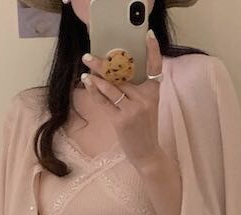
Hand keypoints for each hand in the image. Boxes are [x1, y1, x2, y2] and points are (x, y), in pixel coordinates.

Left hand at [80, 30, 163, 169]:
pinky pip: (104, 102)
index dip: (153, 51)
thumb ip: (136, 90)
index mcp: (153, 93)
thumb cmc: (144, 128)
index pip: (155, 68)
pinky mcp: (121, 121)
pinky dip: (94, 92)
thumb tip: (115, 72)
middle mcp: (144, 99)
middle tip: (88, 56)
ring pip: (111, 87)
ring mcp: (133, 110)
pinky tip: (87, 83)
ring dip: (96, 77)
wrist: (147, 153)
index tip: (148, 35)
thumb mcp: (147, 106)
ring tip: (86, 69)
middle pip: (123, 76)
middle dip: (104, 65)